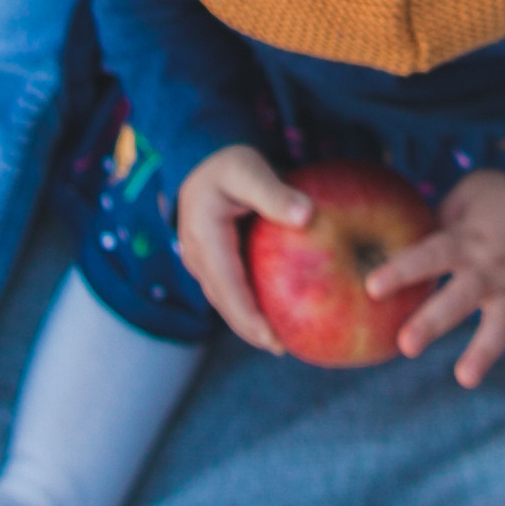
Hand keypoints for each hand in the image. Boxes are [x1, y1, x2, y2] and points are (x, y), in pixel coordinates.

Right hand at [174, 143, 309, 351]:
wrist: (201, 156)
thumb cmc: (228, 163)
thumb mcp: (250, 171)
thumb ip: (275, 194)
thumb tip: (307, 216)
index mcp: (205, 239)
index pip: (229, 289)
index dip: (249, 320)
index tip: (274, 341)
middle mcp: (197, 255)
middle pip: (225, 303)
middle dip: (251, 330)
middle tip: (283, 349)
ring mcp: (200, 260)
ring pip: (225, 299)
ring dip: (248, 321)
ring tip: (279, 339)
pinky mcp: (209, 259)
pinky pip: (228, 288)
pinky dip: (247, 304)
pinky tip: (272, 310)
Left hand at [371, 168, 504, 402]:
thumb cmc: (502, 198)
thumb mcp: (468, 195)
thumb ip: (436, 217)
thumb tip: (395, 235)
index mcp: (466, 240)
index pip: (430, 254)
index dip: (402, 269)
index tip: (372, 288)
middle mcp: (489, 269)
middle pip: (460, 297)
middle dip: (433, 322)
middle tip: (406, 346)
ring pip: (499, 324)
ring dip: (483, 351)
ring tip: (464, 378)